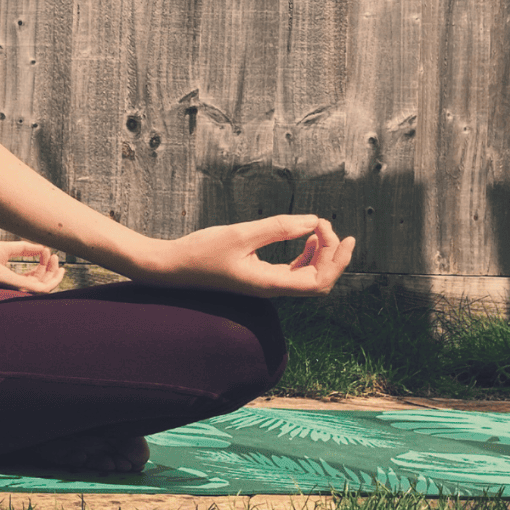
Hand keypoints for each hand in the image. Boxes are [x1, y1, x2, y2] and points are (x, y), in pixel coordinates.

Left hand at [0, 239, 64, 293]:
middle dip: (50, 270)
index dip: (42, 265)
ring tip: (57, 259)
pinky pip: (42, 289)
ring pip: (44, 288)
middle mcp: (16, 286)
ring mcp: (18, 288)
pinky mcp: (20, 286)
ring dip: (54, 275)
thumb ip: (25, 248)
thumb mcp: (8, 248)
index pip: (32, 277)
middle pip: (40, 283)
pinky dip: (53, 281)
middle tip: (55, 256)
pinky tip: (58, 271)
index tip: (45, 251)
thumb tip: (43, 247)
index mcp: (11, 279)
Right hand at [143, 215, 354, 296]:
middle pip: (318, 281)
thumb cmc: (202, 251)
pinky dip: (307, 256)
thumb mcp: (240, 234)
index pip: (318, 282)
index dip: (335, 259)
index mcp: (269, 283)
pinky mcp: (259, 277)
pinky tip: (306, 239)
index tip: (335, 231)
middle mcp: (271, 288)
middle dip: (332, 256)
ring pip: (308, 277)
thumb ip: (277, 228)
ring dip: (322, 255)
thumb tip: (312, 221)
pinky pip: (294, 272)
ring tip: (322, 229)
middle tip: (330, 226)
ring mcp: (266, 284)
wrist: (174, 267)